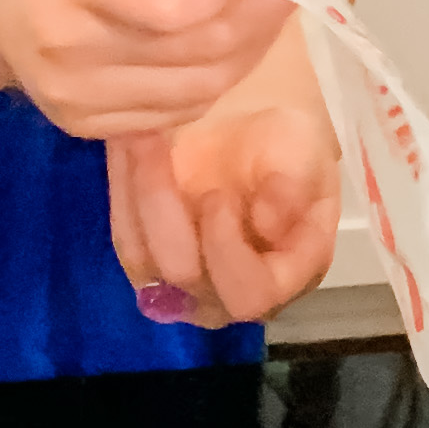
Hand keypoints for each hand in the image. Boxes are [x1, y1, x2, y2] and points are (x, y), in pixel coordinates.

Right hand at [0, 0, 282, 137]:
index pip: (178, 4)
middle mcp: (67, 46)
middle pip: (196, 51)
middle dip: (260, 19)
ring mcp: (73, 96)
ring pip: (197, 90)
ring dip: (249, 54)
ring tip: (270, 15)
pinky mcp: (81, 124)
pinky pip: (175, 113)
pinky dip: (214, 81)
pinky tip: (228, 46)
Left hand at [109, 106, 340, 327]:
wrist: (250, 131)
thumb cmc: (284, 145)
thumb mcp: (303, 150)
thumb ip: (294, 184)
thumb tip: (269, 224)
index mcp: (290, 275)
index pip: (251, 296)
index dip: (227, 251)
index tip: (217, 195)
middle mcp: (235, 293)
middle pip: (185, 278)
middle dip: (169, 212)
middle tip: (167, 151)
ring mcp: (187, 286)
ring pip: (147, 261)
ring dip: (143, 195)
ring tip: (148, 140)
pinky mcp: (150, 264)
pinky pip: (128, 242)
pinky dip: (125, 194)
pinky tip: (135, 148)